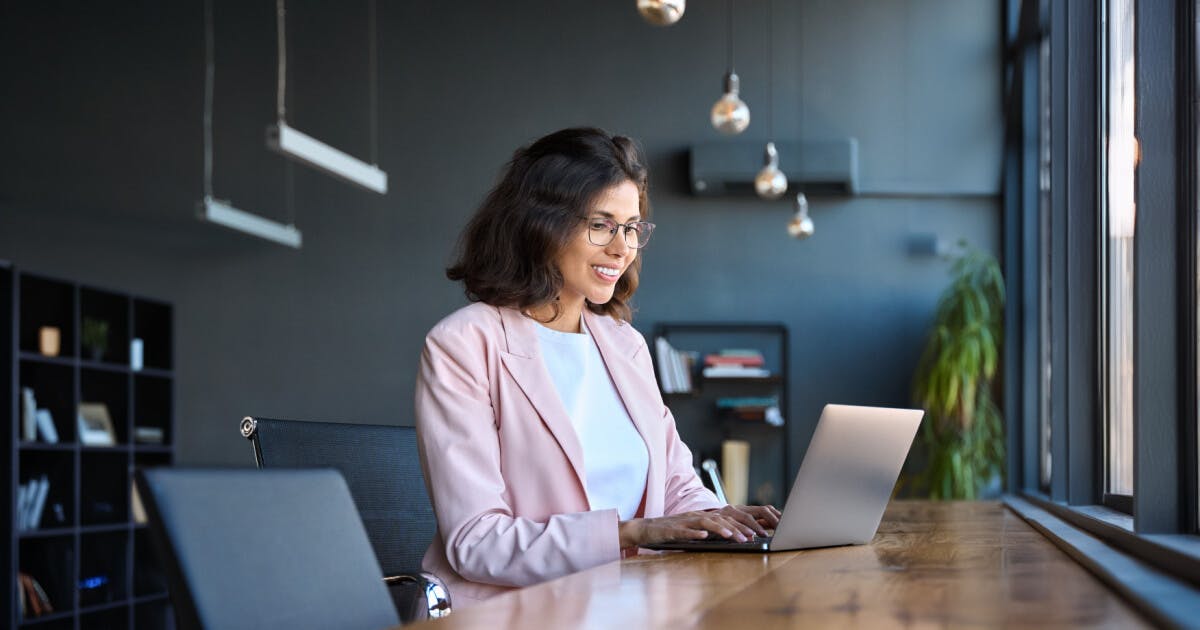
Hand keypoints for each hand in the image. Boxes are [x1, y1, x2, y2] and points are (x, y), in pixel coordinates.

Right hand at [618, 504, 780, 547]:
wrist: (646, 528)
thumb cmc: (671, 531)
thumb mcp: (694, 529)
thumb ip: (710, 530)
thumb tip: (732, 535)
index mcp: (703, 516)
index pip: (727, 518)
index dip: (742, 524)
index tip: (757, 533)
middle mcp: (696, 516)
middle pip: (720, 519)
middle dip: (737, 528)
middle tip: (752, 537)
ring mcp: (684, 522)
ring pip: (705, 523)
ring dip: (720, 529)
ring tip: (733, 537)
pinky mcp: (671, 530)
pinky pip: (684, 531)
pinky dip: (694, 533)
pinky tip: (703, 537)